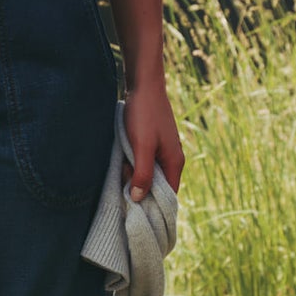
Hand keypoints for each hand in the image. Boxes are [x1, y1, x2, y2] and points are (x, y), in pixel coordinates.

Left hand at [121, 75, 183, 200]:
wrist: (143, 84)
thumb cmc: (144, 115)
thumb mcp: (142, 146)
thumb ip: (143, 173)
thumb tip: (139, 198)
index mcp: (174, 162)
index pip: (169, 195)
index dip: (153, 205)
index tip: (135, 211)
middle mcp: (172, 158)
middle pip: (157, 185)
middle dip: (141, 189)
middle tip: (123, 188)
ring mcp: (162, 150)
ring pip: (148, 173)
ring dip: (135, 175)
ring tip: (121, 170)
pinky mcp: (153, 142)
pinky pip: (144, 161)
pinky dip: (133, 164)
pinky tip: (122, 160)